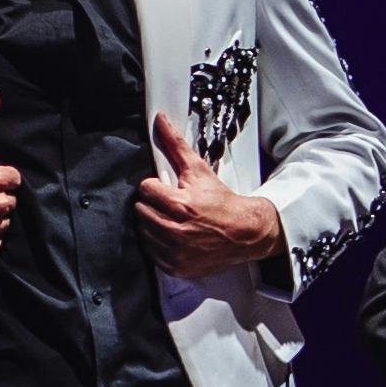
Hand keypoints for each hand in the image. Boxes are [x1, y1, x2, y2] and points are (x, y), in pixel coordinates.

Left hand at [130, 113, 284, 278]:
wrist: (245, 233)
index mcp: (180, 205)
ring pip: (143, 231)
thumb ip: (176, 145)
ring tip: (172, 219)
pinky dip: (159, 244)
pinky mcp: (175, 266)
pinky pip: (152, 252)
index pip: (145, 189)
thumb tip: (159, 120)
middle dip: (153, 204)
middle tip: (170, 204)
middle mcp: (176, 230)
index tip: (168, 190)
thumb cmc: (221, 201)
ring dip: (154, 223)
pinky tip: (175, 236)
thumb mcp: (199, 171)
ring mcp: (175, 252)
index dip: (156, 187)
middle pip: (140, 210)